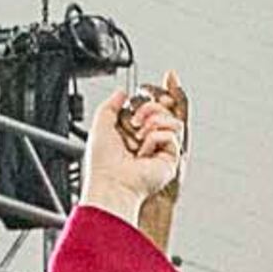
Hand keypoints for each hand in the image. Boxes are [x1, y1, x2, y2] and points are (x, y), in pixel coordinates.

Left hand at [85, 75, 186, 216]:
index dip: (153, 97)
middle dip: (149, 107)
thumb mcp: (100, 125)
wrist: (111, 183)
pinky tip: (144, 151)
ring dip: (154, 120)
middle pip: (164, 110)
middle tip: (135, 120)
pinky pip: (172, 136)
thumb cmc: (103, 164)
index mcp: (133, 133)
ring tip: (139, 134)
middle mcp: (148, 141)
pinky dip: (155, 138)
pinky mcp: (170, 160)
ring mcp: (160, 150)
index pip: (151, 107)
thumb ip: (110, 105)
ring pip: (172, 120)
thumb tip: (121, 93)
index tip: (151, 88)